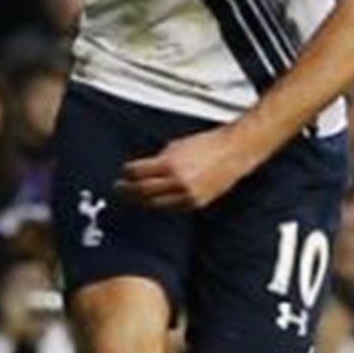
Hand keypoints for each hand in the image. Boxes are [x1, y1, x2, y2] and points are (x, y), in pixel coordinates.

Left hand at [116, 125, 260, 210]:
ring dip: (141, 200)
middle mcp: (178, 181)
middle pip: (142, 190)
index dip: (127, 173)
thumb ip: (158, 159)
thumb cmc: (206, 144)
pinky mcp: (196, 203)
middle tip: (119, 188)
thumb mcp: (175, 146)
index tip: (123, 173)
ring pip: (155, 203)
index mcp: (170, 164)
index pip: (137, 173)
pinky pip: (171, 207)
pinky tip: (153, 201)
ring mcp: (187, 194)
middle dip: (128, 189)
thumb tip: (142, 169)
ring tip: (133, 197)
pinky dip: (160, 204)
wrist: (234, 151)